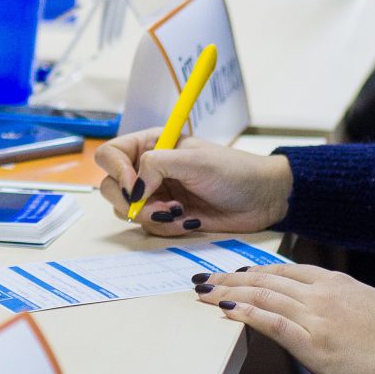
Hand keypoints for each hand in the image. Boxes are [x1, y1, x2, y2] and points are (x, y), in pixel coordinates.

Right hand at [95, 129, 290, 235]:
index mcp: (151, 144)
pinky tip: (189, 220)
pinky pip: (149, 228)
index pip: (111, 154)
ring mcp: (157, 194)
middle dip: (133, 202)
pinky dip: (166, 228)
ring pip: (128, 212)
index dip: (116, 172)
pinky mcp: (168, 217)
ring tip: (181, 212)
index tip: (134, 187)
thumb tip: (132, 189)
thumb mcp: (195, 161)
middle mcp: (148, 169)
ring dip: (152, 217)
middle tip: (163, 207)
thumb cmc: (234, 171)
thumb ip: (156, 166)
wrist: (263, 199)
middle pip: (111, 187)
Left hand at [196, 264, 374, 373]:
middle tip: (205, 279)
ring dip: (228, 293)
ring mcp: (316, 315)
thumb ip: (336, 305)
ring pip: (262, 296)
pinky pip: (271, 321)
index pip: (283, 271)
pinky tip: (226, 311)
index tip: (234, 274)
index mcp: (334, 282)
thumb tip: (317, 315)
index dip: (253, 272)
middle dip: (231, 278)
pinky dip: (245, 314)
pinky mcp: (314, 342)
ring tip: (204, 293)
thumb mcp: (365, 308)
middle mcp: (321, 292)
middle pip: (265, 279)